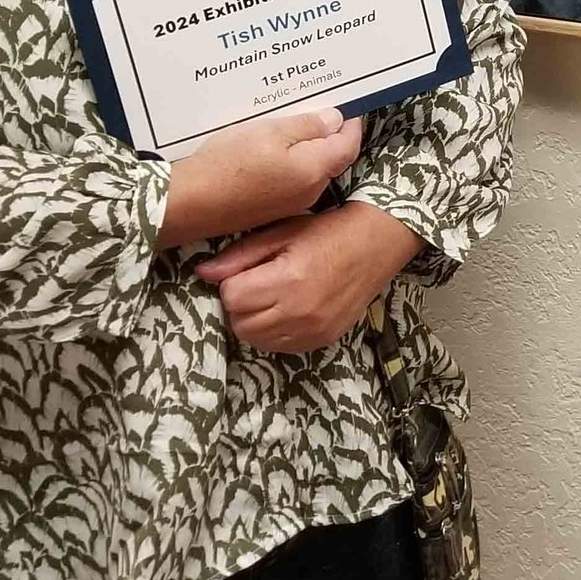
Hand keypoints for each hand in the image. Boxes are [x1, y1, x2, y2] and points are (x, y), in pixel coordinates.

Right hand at [157, 106, 362, 248]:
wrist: (187, 204)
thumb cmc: (228, 163)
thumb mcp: (270, 133)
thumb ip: (307, 126)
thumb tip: (335, 120)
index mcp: (315, 170)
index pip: (348, 144)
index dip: (351, 123)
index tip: (347, 103)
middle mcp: (310, 191)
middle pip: (331, 157)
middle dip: (329, 133)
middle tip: (316, 106)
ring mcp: (290, 204)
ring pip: (310, 169)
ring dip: (307, 147)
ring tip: (291, 122)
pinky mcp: (270, 209)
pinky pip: (291, 180)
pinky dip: (290, 162)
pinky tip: (272, 147)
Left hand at [195, 202, 424, 353]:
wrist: (377, 242)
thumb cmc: (328, 231)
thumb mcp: (282, 233)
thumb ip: (241, 255)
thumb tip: (202, 273)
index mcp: (289, 279)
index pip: (232, 297)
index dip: (234, 283)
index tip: (249, 270)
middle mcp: (301, 311)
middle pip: (240, 324)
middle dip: (241, 304)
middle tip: (258, 283)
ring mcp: (314, 330)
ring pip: (257, 340)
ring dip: (255, 321)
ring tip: (271, 297)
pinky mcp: (323, 340)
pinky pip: (280, 348)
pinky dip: (274, 333)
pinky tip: (287, 310)